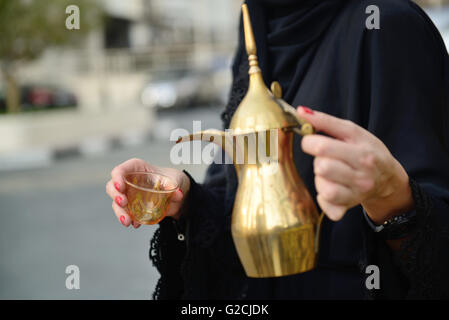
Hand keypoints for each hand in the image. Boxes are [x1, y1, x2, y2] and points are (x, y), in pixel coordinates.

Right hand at [105, 158, 189, 227]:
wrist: (176, 194)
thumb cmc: (172, 180)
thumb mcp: (175, 180)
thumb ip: (175, 186)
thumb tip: (178, 194)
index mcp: (137, 169)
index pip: (120, 170)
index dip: (117, 177)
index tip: (121, 187)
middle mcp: (129, 181)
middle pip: (112, 186)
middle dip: (115, 195)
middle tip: (123, 203)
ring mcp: (128, 195)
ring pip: (116, 203)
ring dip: (119, 212)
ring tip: (127, 221)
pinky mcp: (131, 207)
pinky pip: (125, 214)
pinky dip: (129, 219)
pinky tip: (135, 224)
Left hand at [297, 106, 413, 223]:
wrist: (388, 178)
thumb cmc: (368, 151)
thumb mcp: (352, 132)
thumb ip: (326, 121)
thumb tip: (301, 111)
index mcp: (362, 154)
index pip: (322, 147)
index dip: (310, 142)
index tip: (313, 142)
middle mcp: (362, 177)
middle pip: (321, 167)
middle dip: (318, 160)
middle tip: (327, 159)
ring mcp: (356, 195)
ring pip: (322, 187)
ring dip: (320, 179)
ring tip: (330, 173)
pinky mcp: (348, 208)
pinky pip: (327, 207)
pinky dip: (323, 198)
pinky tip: (330, 188)